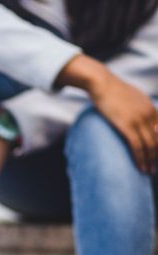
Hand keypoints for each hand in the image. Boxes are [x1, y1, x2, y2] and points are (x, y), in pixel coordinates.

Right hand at [60, 55, 157, 173]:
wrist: (101, 83)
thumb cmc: (112, 90)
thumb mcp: (133, 97)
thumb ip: (140, 107)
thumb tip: (140, 114)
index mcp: (151, 108)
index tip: (157, 156)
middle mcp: (148, 114)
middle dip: (157, 156)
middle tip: (155, 168)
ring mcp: (138, 120)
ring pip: (150, 145)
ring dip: (151, 161)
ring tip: (148, 171)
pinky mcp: (126, 125)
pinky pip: (137, 146)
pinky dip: (140, 158)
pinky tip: (141, 167)